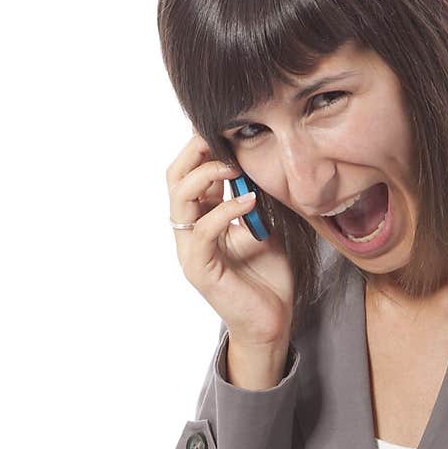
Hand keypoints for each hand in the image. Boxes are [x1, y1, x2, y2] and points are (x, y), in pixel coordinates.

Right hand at [166, 132, 293, 348]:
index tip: (227, 126)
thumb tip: (257, 160)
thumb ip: (254, 197)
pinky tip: (250, 200)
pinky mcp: (199, 269)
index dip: (203, 146)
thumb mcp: (264, 225)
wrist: (272, 322)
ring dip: (208, 174)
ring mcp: (190, 250)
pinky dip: (226, 210)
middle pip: (175, 177)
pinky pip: (203, 230)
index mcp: (203, 217)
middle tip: (221, 135)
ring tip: (237, 167)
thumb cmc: (269, 276)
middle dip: (196, 151)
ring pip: (180, 199)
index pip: (190, 171)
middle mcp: (190, 230)